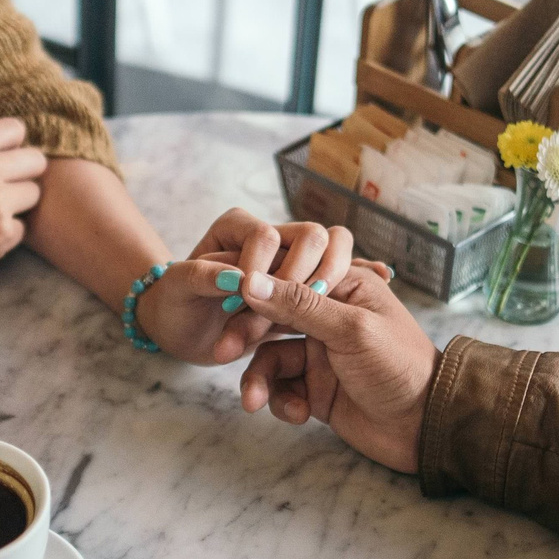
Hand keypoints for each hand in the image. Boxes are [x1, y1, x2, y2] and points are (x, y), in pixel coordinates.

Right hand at [0, 117, 48, 301]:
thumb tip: (6, 146)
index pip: (16, 129)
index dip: (13, 147)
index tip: (4, 161)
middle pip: (36, 160)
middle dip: (24, 175)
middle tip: (5, 190)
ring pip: (34, 193)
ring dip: (18, 205)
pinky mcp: (4, 232)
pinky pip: (24, 226)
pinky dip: (8, 234)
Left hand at [133, 209, 356, 363]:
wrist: (181, 331)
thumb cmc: (174, 306)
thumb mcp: (178, 292)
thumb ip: (200, 278)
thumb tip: (232, 277)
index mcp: (237, 227)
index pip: (264, 235)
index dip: (264, 267)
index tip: (251, 299)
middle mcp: (269, 238)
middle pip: (310, 238)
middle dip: (305, 275)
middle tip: (296, 308)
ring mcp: (290, 261)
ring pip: (329, 256)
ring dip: (332, 280)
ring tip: (330, 306)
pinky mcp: (302, 287)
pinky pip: (337, 275)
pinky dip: (359, 274)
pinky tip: (384, 275)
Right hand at [236, 266, 439, 473]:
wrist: (425, 427)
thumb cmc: (399, 366)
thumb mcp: (350, 330)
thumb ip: (299, 304)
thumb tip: (249, 280)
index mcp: (344, 285)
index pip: (289, 272)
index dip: (256, 285)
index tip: (228, 297)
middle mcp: (329, 314)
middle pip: (271, 314)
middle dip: (246, 334)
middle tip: (222, 351)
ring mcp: (320, 352)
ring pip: (270, 355)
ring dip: (259, 378)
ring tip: (253, 401)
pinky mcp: (315, 387)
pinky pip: (281, 387)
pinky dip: (281, 401)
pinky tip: (297, 414)